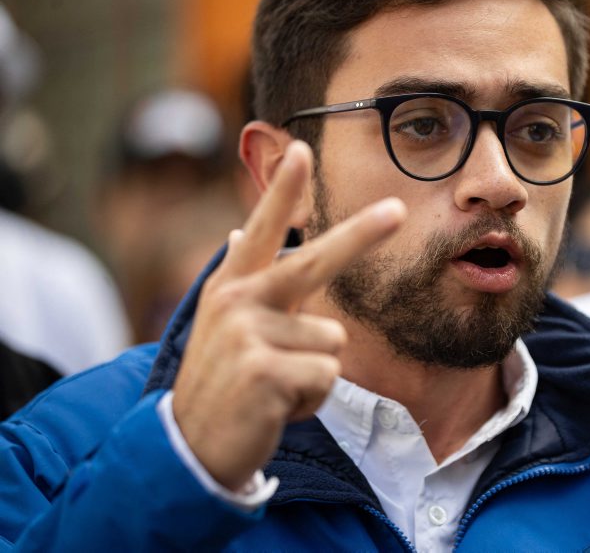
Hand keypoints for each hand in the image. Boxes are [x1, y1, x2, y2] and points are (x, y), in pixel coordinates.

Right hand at [171, 140, 405, 489]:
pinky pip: (327, 376)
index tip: (299, 148)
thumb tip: (234, 228)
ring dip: (316, 372)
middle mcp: (238, 300)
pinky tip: (277, 407)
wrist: (189, 446)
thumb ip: (244, 277)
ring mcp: (248, 335)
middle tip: (397, 210)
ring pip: (333, 341)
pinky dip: (312, 399)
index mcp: (233, 286)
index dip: (280, 190)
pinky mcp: (264, 372)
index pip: (259, 229)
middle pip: (314, 262)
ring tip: (277, 386)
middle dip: (360, 235)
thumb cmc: (223, 380)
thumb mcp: (224, 323)